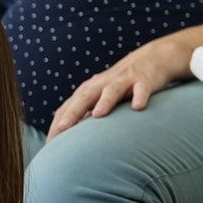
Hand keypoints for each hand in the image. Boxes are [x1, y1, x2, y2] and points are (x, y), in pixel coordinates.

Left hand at [47, 37, 192, 140]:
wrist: (152, 58)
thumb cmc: (122, 85)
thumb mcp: (101, 97)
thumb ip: (87, 114)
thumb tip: (70, 139)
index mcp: (89, 90)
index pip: (69, 107)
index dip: (58, 124)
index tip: (50, 144)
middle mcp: (102, 84)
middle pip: (84, 98)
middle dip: (73, 113)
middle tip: (62, 129)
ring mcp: (123, 81)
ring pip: (111, 91)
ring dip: (104, 102)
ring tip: (97, 115)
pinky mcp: (144, 80)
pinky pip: (141, 89)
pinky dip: (139, 96)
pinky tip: (138, 107)